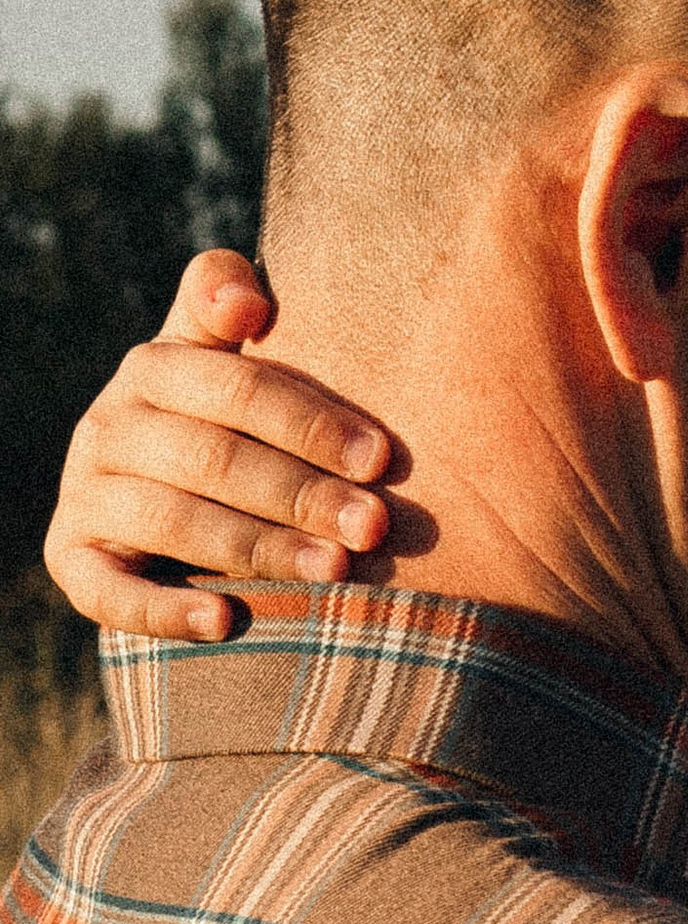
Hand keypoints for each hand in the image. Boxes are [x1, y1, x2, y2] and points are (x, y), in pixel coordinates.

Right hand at [43, 249, 393, 639]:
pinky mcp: (72, 559)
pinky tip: (225, 621)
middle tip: (373, 526)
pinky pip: (110, 591)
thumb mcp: (224, 355)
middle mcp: (108, 426)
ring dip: (259, 547)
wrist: (151, 499)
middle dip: (302, 493)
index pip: (238, 388)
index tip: (380, 458)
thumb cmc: (226, 419)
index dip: (309, 421)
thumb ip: (227, 302)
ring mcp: (85, 494)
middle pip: (215, 457)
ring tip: (335, 569)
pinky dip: (167, 610)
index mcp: (154, 367)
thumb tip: (244, 303)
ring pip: (175, 520)